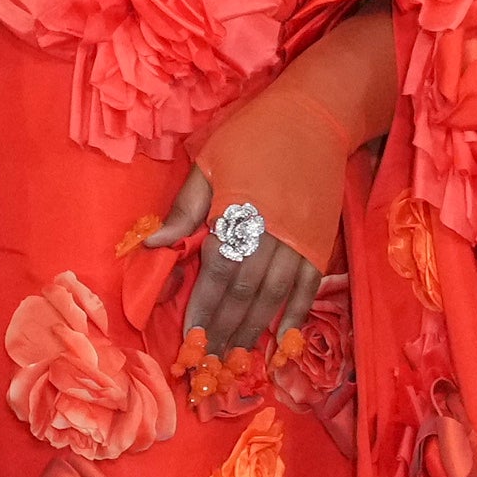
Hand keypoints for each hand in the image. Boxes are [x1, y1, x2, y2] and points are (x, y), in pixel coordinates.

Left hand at [145, 154, 320, 355]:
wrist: (316, 116)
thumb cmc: (254, 135)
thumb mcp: (209, 162)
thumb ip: (184, 210)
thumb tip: (155, 247)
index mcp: (236, 212)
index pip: (216, 272)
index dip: (201, 307)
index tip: (189, 337)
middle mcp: (270, 233)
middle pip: (243, 293)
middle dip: (222, 329)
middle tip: (208, 360)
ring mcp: (300, 241)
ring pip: (273, 297)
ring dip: (252, 330)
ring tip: (234, 357)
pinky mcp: (321, 244)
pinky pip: (308, 289)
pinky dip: (294, 316)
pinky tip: (281, 342)